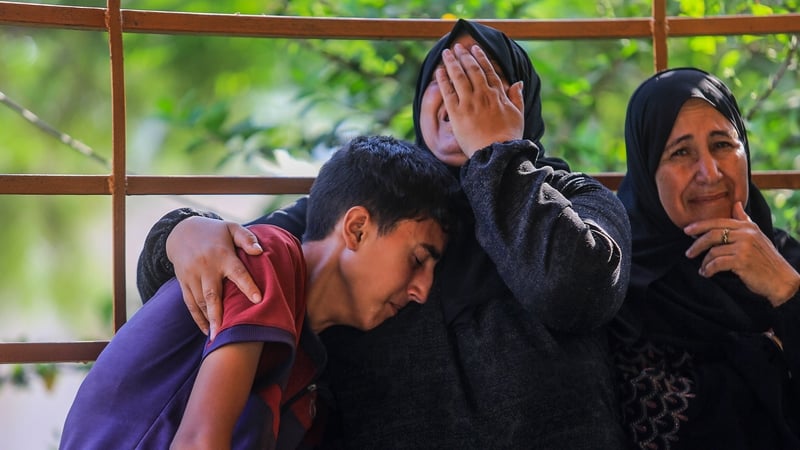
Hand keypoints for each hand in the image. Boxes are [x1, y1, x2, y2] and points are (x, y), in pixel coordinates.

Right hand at [167, 216, 263, 338]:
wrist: (181, 230)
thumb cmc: (215, 232)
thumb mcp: (231, 227)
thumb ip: (246, 238)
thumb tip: (259, 251)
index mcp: (222, 254)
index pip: (237, 272)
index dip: (248, 286)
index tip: (258, 299)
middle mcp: (205, 267)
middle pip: (212, 294)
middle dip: (217, 315)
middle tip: (223, 334)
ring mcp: (192, 276)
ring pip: (200, 302)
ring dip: (208, 320)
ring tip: (217, 338)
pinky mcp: (183, 282)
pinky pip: (190, 303)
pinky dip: (197, 318)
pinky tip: (206, 331)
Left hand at [436, 43, 523, 156]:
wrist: (497, 153)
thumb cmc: (509, 137)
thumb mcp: (518, 115)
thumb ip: (517, 97)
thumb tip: (519, 82)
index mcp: (498, 94)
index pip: (488, 70)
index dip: (481, 57)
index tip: (475, 48)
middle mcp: (483, 95)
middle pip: (472, 69)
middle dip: (464, 56)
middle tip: (457, 47)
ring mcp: (469, 103)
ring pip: (459, 77)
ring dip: (452, 62)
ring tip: (446, 53)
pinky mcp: (457, 113)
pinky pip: (448, 92)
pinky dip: (443, 80)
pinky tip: (439, 71)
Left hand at [684, 202, 799, 305]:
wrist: (781, 279)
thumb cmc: (766, 259)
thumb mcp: (757, 236)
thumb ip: (744, 221)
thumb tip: (736, 204)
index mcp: (748, 227)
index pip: (718, 222)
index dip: (700, 225)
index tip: (687, 230)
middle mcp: (746, 234)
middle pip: (712, 234)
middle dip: (697, 244)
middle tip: (688, 253)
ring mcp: (744, 247)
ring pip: (713, 251)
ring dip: (704, 262)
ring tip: (703, 269)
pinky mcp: (741, 261)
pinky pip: (716, 263)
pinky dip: (708, 270)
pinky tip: (706, 274)